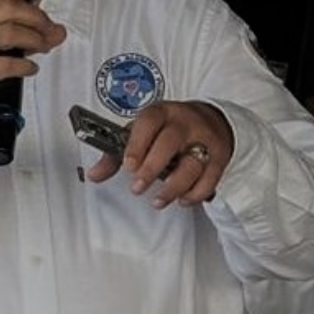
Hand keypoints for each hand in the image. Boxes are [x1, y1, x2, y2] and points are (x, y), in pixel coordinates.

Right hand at [0, 0, 65, 132]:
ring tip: (43, 48)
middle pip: (11, 8)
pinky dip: (26, 66)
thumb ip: (21, 33)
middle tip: (50, 31)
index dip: (33, 8)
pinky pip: (10, 63)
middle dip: (38, 19)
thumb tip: (56, 31)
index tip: (45, 21)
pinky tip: (30, 68)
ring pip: (12, 32)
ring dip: (36, 40)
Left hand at [86, 99, 233, 206]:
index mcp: (161, 113)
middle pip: (169, 142)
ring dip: (173, 187)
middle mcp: (184, 123)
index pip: (149, 122)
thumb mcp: (142, 132)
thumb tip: (94, 175)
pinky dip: (195, 194)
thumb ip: (116, 154)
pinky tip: (182, 199)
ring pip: (192, 164)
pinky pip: (210, 179)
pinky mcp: (219, 157)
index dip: (137, 144)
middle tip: (137, 187)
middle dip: (152, 168)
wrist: (211, 119)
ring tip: (157, 201)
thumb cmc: (169, 128)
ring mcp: (204, 139)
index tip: (128, 165)